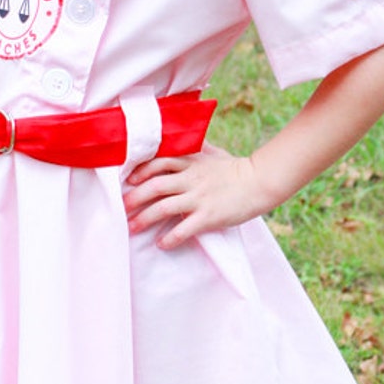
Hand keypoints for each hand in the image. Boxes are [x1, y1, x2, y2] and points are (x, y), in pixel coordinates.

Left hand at [123, 145, 272, 249]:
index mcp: (192, 162)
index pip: (159, 162)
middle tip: (122, 208)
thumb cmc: (238, 168)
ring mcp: (199, 198)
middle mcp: (191, 179)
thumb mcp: (215, 153)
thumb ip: (198, 148)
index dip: (141, 171)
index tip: (129, 180)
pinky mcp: (208, 216)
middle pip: (154, 186)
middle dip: (135, 198)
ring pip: (163, 208)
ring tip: (132, 227)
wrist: (260, 182)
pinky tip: (161, 244)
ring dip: (144, 219)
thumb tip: (189, 139)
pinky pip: (183, 229)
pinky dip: (170, 238)